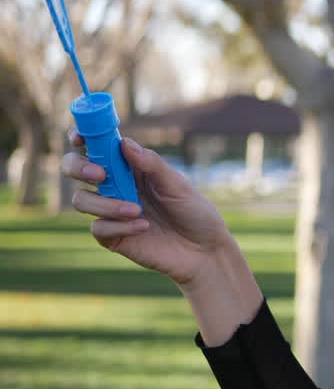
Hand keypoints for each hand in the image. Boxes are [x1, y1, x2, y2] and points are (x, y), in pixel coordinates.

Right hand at [63, 129, 237, 285]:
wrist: (204, 251)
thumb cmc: (195, 213)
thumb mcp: (178, 186)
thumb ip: (152, 165)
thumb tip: (124, 143)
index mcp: (131, 167)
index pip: (98, 146)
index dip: (82, 137)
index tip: (79, 138)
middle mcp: (116, 186)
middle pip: (75, 169)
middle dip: (78, 167)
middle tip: (100, 175)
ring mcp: (111, 211)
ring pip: (81, 200)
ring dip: (105, 204)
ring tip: (137, 211)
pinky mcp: (112, 236)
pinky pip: (98, 228)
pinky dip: (119, 226)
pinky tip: (143, 227)